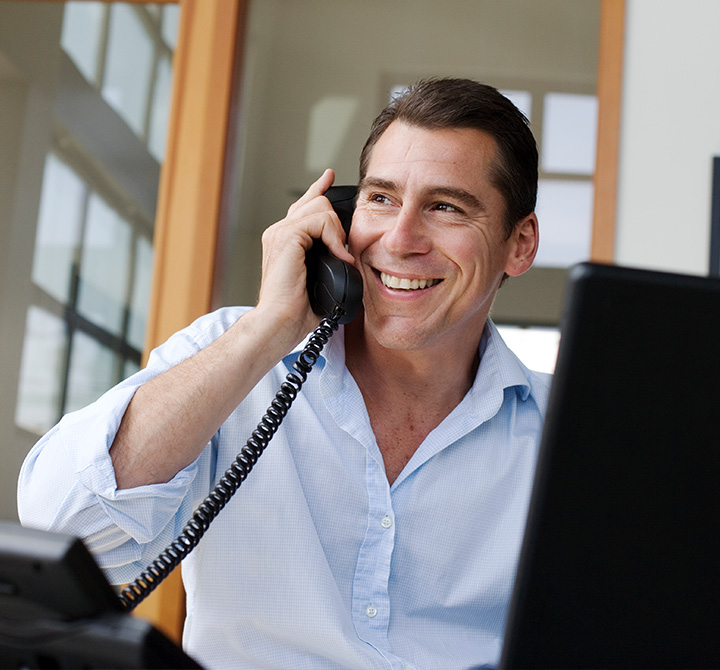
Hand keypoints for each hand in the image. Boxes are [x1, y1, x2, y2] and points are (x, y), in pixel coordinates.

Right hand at [257, 169, 355, 338]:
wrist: (280, 323)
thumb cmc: (297, 311)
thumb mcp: (321, 279)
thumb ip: (329, 260)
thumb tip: (347, 257)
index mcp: (286, 240)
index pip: (304, 206)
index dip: (319, 189)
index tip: (329, 178)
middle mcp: (279, 232)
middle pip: (316, 201)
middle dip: (337, 220)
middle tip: (342, 249)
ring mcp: (280, 233)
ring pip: (320, 207)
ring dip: (337, 232)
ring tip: (338, 257)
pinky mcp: (285, 237)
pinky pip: (319, 219)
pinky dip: (333, 237)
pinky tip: (336, 256)